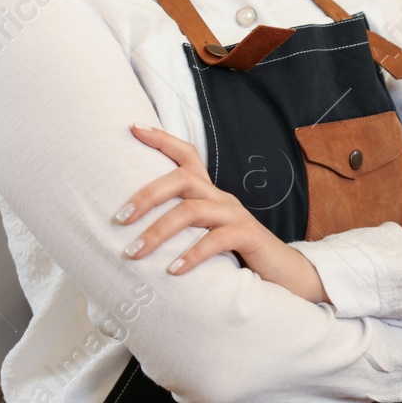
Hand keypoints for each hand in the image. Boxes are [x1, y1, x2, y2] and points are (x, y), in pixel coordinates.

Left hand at [114, 123, 327, 301]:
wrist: (282, 274)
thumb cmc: (234, 255)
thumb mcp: (203, 234)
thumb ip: (179, 228)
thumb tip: (131, 235)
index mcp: (209, 192)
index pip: (186, 155)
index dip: (162, 139)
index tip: (133, 128)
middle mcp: (221, 197)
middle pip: (182, 178)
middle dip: (147, 195)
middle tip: (119, 218)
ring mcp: (235, 214)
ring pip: (192, 210)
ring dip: (158, 231)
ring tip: (134, 253)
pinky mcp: (247, 236)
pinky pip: (216, 239)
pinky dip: (191, 255)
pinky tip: (172, 271)